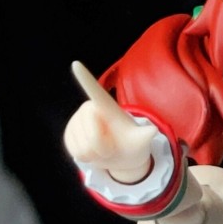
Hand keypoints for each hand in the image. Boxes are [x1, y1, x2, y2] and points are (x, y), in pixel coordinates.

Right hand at [63, 60, 158, 184]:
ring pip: (83, 147)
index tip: (76, 64)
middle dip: (104, 148)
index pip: (94, 91)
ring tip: (103, 148)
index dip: (84, 78)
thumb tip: (153, 130)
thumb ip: (144, 135)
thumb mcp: (140, 141)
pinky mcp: (69, 134)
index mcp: (106, 106)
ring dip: (95, 155)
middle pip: (92, 135)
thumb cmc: (131, 144)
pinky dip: (87, 159)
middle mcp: (88, 109)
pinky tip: (93, 152)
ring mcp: (76, 122)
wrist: (120, 157)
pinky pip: (75, 152)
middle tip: (111, 145)